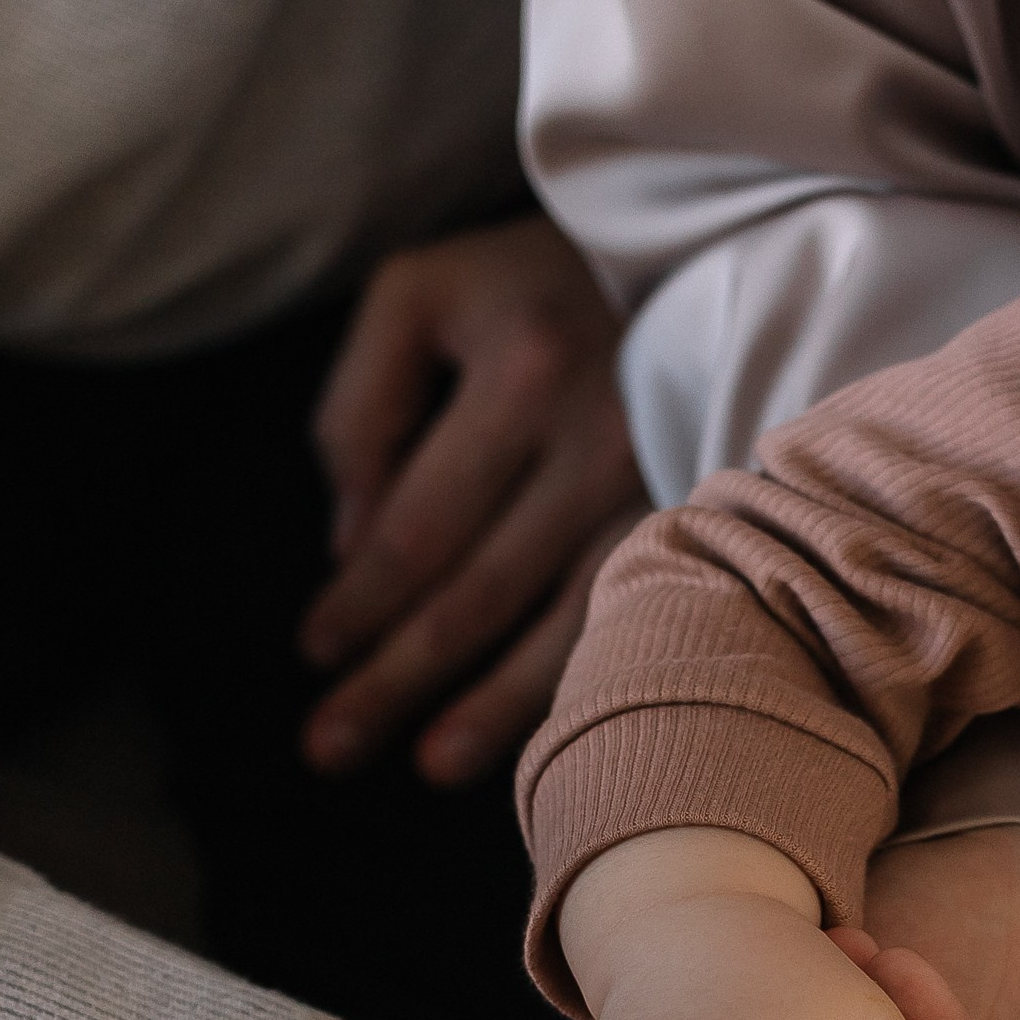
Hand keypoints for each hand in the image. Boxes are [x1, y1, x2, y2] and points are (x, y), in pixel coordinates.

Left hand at [301, 215, 644, 784]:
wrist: (695, 253)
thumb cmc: (532, 280)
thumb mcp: (420, 295)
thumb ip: (364, 407)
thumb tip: (351, 542)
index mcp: (519, 371)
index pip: (419, 522)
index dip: (361, 601)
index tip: (314, 652)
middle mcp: (600, 436)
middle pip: (479, 590)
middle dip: (398, 677)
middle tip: (330, 746)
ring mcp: (667, 485)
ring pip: (566, 625)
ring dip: (491, 709)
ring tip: (428, 766)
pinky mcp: (705, 516)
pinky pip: (634, 618)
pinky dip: (581, 682)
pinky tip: (549, 738)